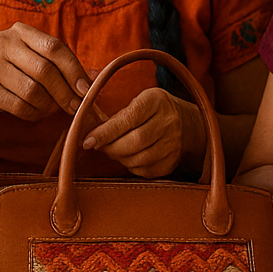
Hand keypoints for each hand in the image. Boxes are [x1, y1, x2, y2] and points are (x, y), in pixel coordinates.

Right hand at [0, 23, 90, 121]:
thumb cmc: (15, 69)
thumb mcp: (35, 58)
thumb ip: (62, 65)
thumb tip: (95, 80)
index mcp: (22, 31)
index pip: (54, 47)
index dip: (74, 70)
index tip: (86, 90)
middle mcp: (5, 43)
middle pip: (44, 70)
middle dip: (64, 93)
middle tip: (75, 107)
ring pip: (32, 91)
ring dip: (48, 106)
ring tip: (53, 109)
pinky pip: (18, 106)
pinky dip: (34, 114)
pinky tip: (37, 112)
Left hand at [82, 87, 200, 178]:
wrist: (185, 122)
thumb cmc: (151, 111)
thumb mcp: (137, 102)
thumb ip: (116, 117)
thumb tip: (90, 135)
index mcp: (156, 101)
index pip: (127, 119)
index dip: (105, 132)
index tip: (87, 141)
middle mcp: (169, 121)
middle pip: (134, 142)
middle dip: (111, 148)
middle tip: (99, 146)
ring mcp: (173, 143)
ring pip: (139, 159)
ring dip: (120, 158)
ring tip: (115, 151)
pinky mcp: (173, 161)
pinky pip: (146, 170)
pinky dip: (132, 166)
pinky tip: (130, 157)